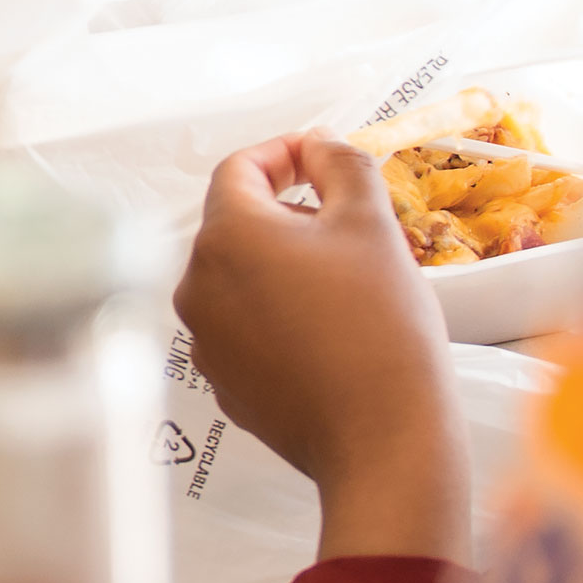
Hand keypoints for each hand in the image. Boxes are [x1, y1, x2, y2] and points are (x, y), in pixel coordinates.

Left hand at [178, 136, 470, 562]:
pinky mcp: (224, 382)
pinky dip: (279, 316)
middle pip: (236, 225)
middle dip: (289, 215)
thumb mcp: (371, 223)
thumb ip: (340, 164)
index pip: (239, 169)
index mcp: (226, 237)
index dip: (284, 154)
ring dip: (283, 268)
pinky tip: (328, 332)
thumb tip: (319, 144)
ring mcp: (205, 340)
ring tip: (345, 287)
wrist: (384, 438)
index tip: (321, 160)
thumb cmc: (380, 330)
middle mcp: (198, 287)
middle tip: (348, 229)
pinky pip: (245, 328)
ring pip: (240, 279)